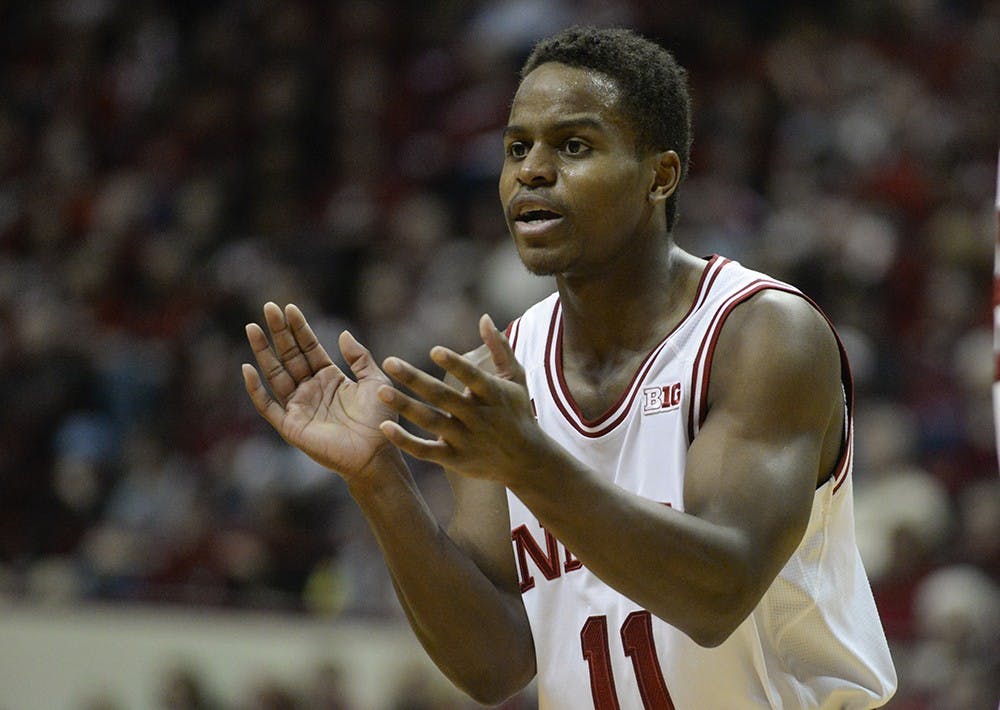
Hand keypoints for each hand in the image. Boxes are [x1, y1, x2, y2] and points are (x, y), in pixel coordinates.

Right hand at [242, 303, 396, 478]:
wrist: (377, 455)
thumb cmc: (380, 422)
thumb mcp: (375, 382)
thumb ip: (360, 358)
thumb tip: (342, 333)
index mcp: (329, 378)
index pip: (309, 347)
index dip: (299, 328)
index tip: (289, 308)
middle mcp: (311, 389)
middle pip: (289, 355)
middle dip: (279, 332)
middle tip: (268, 307)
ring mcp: (299, 406)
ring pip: (275, 374)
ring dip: (263, 352)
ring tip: (252, 328)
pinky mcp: (291, 425)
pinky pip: (268, 406)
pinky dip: (256, 389)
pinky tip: (247, 369)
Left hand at [377, 314, 547, 482]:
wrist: (526, 460)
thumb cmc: (517, 411)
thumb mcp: (516, 379)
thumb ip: (500, 348)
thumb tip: (484, 318)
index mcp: (492, 394)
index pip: (472, 377)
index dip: (455, 364)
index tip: (434, 350)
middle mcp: (477, 417)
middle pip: (442, 397)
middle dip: (415, 379)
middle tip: (389, 362)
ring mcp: (465, 439)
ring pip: (430, 422)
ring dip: (405, 406)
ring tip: (381, 391)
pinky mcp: (455, 459)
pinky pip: (426, 451)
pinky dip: (406, 442)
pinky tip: (385, 427)